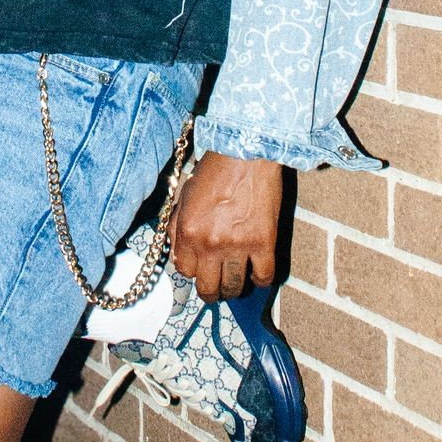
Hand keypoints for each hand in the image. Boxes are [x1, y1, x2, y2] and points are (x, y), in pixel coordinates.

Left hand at [169, 152, 282, 301]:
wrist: (247, 150)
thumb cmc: (215, 169)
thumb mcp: (185, 196)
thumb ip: (177, 227)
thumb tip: (178, 254)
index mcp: (188, 231)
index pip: (185, 271)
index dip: (193, 271)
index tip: (200, 267)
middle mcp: (210, 243)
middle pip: (208, 288)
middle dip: (211, 291)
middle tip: (217, 286)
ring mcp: (238, 245)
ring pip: (234, 287)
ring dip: (235, 288)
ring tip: (237, 281)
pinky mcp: (264, 242)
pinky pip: (264, 276)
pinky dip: (260, 278)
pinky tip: (258, 271)